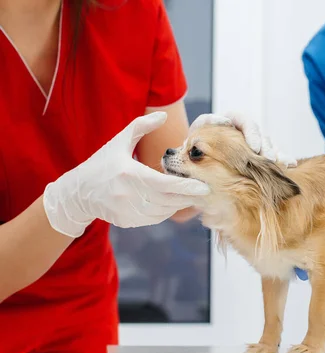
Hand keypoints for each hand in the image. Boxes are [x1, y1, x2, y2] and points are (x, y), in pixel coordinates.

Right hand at [43, 112, 209, 237]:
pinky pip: (155, 218)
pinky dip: (165, 210)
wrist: (77, 193)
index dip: (187, 187)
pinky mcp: (128, 222)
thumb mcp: (119, 141)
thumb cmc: (102, 164)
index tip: (204, 186)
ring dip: (178, 204)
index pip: (166, 185)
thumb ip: (141, 126)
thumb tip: (163, 115)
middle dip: (188, 197)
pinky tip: (170, 201)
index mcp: (129, 175)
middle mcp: (129, 196)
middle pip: (169, 201)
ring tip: (189, 195)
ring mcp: (128, 211)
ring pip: (165, 211)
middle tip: (204, 190)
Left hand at [189, 111, 297, 167]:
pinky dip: (282, 159)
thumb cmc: (197, 140)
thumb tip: (224, 120)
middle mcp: (246, 131)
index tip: (254, 147)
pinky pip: (273, 156)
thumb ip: (209, 121)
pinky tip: (290, 164)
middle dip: (266, 148)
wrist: (196, 155)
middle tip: (268, 159)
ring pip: (268, 145)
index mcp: (233, 120)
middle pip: (261, 135)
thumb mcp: (200, 127)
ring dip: (275, 155)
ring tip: (283, 164)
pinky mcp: (258, 156)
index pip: (246, 122)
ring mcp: (254, 143)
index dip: (253, 134)